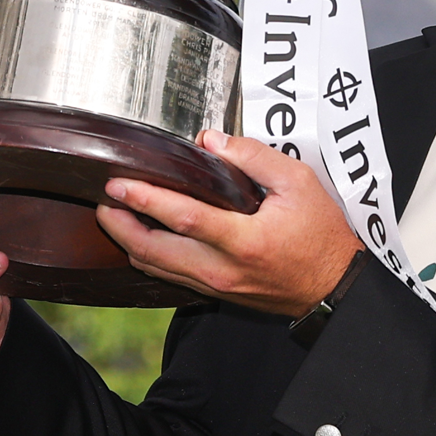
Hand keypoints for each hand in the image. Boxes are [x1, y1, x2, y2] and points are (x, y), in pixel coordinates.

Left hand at [99, 131, 362, 318]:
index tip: (119, 184)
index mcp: (245, 240)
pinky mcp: (217, 294)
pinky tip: (142, 237)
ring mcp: (218, 286)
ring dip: (130, 242)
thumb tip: (211, 141)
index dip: (147, 200)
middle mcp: (224, 269)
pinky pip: (171, 277)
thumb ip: (253, 157)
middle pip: (154, 252)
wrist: (334, 287)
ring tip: (114, 215)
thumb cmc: (322, 234)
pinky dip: (150, 257)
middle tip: (102, 201)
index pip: (184, 219)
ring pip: (157, 269)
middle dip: (120, 226)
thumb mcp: (299, 182)